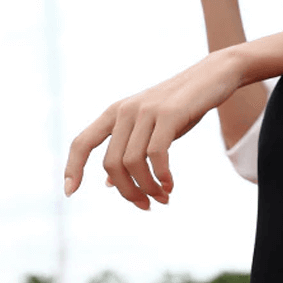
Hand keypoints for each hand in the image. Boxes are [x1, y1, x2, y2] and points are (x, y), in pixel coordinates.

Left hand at [64, 50, 243, 208]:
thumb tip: (108, 183)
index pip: (82, 142)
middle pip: (111, 164)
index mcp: (114, 114)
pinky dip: (161, 176)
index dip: (72, 168)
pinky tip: (170, 186)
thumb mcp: (149, 128)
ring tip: (163, 198)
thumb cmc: (182, 107)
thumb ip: (128, 151)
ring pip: (133, 163)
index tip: (69, 193)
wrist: (214, 76)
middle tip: (147, 205)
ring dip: (147, 188)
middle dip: (128, 192)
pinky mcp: (169, 114)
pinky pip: (156, 154)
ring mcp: (146, 111)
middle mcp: (125, 111)